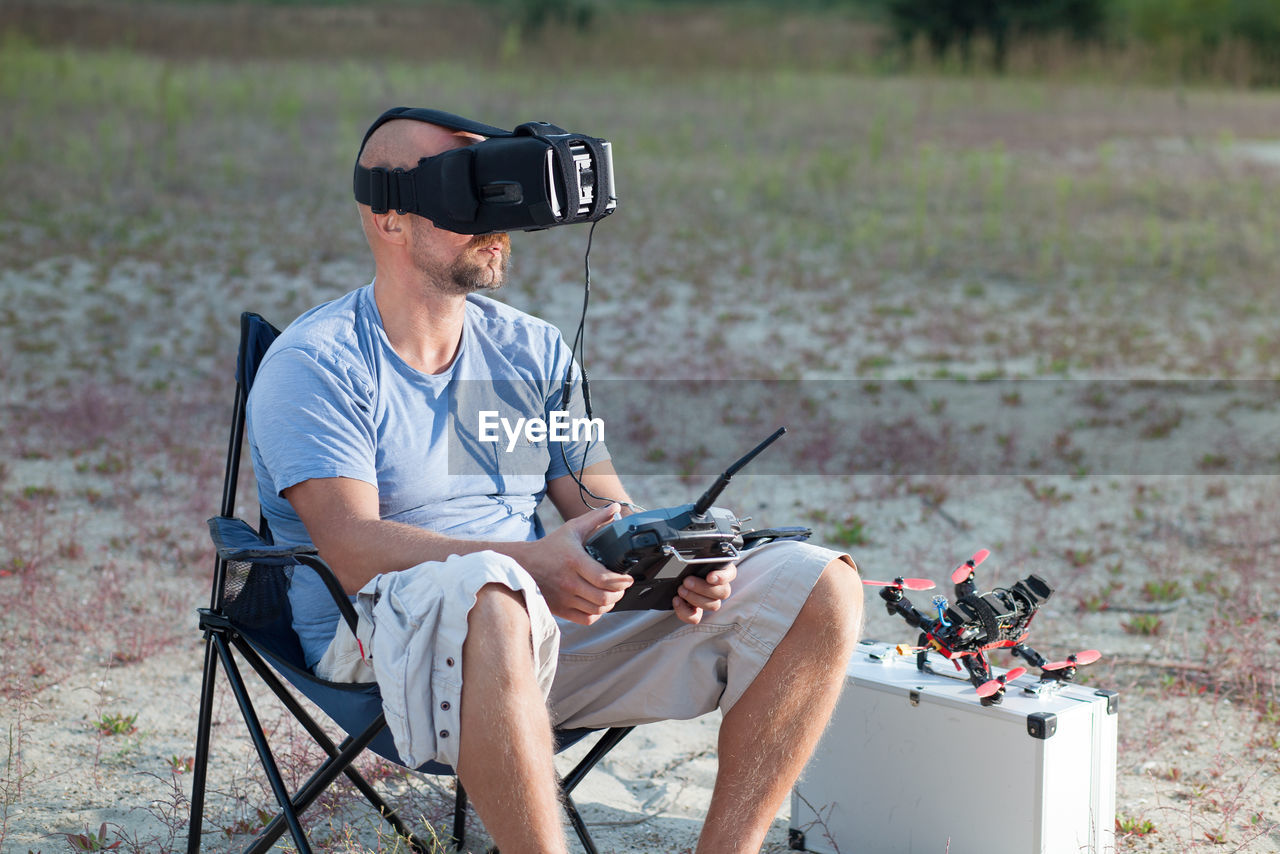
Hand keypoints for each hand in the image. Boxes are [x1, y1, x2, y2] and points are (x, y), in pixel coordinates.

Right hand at [516, 503, 632, 624]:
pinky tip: (598, 604)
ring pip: (597, 609)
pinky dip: (597, 614)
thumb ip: (596, 518)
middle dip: (619, 593)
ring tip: (612, 595)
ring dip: (610, 604)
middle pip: (603, 597)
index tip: (628, 579)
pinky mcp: (560, 609)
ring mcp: (564, 598)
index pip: (604, 578)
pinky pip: (586, 619)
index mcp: (574, 561)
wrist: (522, 564)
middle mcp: (569, 582)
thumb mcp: (572, 529)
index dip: (621, 582)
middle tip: (622, 587)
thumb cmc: (551, 546)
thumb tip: (615, 507)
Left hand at [673, 563, 736, 624]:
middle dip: (703, 588)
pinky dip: (685, 611)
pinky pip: (696, 618)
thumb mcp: (689, 558)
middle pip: (723, 592)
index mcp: (720, 570)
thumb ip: (697, 557)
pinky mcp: (697, 612)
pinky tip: (677, 600)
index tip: (710, 577)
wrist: (670, 576)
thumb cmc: (682, 564)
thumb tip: (692, 555)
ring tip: (681, 589)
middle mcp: (718, 586)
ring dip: (695, 598)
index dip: (723, 577)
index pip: (731, 573)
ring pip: (713, 605)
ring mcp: (708, 601)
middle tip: (687, 581)